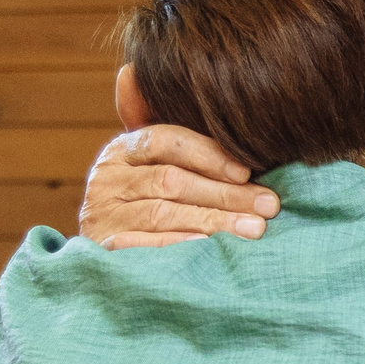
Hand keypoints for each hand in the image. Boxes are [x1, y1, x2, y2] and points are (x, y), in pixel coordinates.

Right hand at [79, 125, 281, 246]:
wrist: (96, 261)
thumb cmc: (145, 207)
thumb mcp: (155, 171)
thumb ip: (180, 150)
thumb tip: (169, 101)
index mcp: (123, 151)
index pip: (166, 141)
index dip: (208, 155)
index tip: (247, 172)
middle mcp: (107, 178)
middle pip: (170, 180)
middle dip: (224, 193)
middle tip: (268, 206)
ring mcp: (102, 214)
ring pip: (163, 213)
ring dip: (213, 221)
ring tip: (253, 229)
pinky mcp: (101, 248)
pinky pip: (145, 245)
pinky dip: (180, 246)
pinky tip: (211, 249)